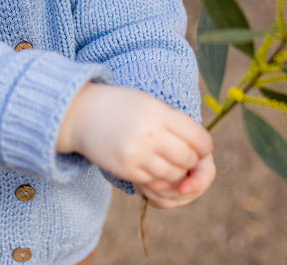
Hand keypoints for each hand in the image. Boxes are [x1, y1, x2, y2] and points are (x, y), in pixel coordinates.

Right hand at [57, 83, 213, 203]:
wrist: (82, 113)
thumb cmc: (121, 105)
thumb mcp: (149, 103)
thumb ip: (173, 121)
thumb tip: (201, 147)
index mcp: (159, 113)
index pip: (198, 138)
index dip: (204, 146)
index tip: (201, 146)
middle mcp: (150, 134)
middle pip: (187, 158)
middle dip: (191, 160)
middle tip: (186, 155)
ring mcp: (137, 154)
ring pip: (173, 174)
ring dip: (176, 171)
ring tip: (168, 160)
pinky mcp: (127, 170)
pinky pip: (154, 182)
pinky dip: (159, 178)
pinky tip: (153, 166)